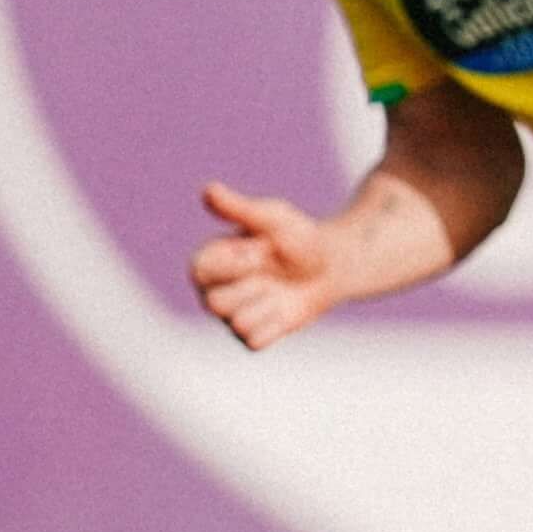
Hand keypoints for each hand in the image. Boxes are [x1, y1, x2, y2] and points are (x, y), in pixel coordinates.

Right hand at [189, 182, 341, 347]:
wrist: (332, 266)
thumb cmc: (297, 237)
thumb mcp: (272, 219)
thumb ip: (239, 209)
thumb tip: (209, 190)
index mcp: (210, 260)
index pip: (200, 271)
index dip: (235, 264)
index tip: (262, 251)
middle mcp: (213, 290)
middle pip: (216, 304)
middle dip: (254, 288)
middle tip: (274, 272)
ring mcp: (232, 315)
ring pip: (238, 324)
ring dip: (268, 305)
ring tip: (279, 290)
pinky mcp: (252, 336)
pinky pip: (255, 341)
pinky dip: (275, 326)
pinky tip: (285, 309)